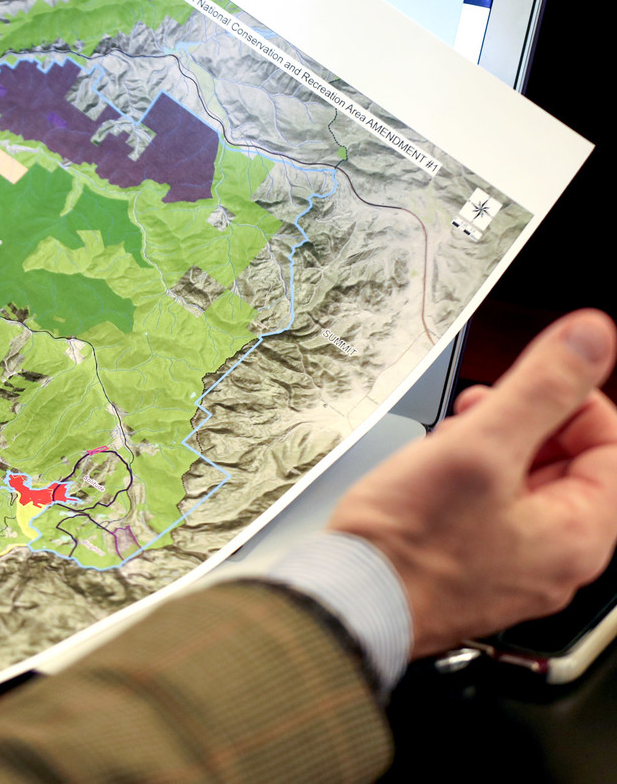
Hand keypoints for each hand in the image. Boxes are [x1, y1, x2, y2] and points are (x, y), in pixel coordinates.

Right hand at [329, 309, 616, 657]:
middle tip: (477, 413)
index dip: (570, 400)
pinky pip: (491, 512)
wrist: (348, 602)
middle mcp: (558, 559)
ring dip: (490, 451)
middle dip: (523, 425)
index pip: (610, 443)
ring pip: (524, 486)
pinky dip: (467, 484)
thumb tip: (591, 337)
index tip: (524, 383)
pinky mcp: (474, 570)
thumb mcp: (478, 448)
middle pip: (568, 464)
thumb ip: (540, 389)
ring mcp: (516, 568)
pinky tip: (430, 479)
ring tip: (446, 446)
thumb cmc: (407, 546)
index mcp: (581, 533)